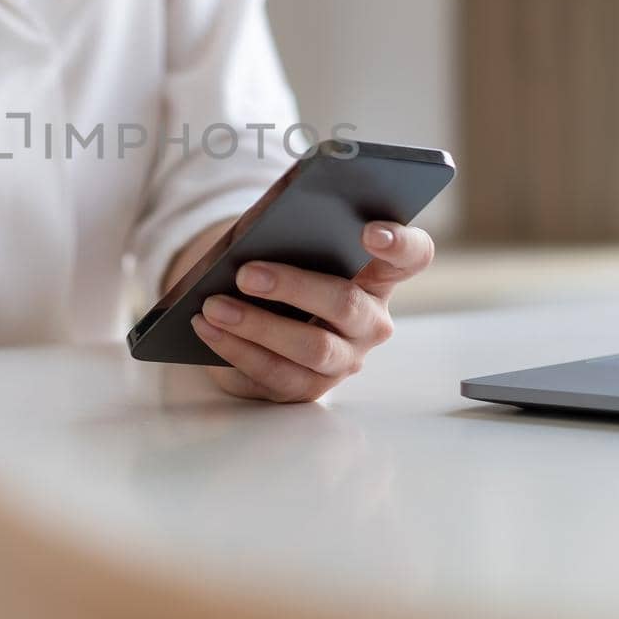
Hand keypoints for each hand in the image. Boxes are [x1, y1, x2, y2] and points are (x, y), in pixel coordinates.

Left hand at [190, 222, 433, 402]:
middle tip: (247, 273)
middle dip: (294, 287)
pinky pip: (276, 373)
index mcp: (378, 275)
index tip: (369, 230)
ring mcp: (344, 359)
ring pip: (312, 347)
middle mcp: (371, 321)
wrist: (259, 312)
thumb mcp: (290, 246)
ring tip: (213, 305)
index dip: (400, 244)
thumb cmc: (281, 266)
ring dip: (257, 325)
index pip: (412, 257)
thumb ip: (292, 233)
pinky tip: (206, 327)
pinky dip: (236, 348)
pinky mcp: (309, 387)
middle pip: (348, 305)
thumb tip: (259, 232)